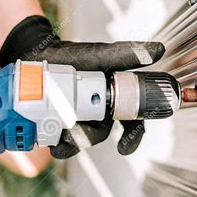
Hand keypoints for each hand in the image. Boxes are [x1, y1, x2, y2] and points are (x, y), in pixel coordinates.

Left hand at [0, 16, 164, 158]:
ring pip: (79, 140)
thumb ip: (127, 54)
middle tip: (75, 133)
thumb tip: (158, 50)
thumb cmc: (71, 54)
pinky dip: (54, 142)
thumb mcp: (99, 54)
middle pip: (100, 134)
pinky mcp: (56, 123)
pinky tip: (49, 138)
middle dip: (88, 138)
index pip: (130, 121)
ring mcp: (76, 118)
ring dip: (70, 143)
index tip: (125, 146)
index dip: (132, 136)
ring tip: (58, 136)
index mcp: (112, 98)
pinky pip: (59, 140)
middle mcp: (96, 111)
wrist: (37, 53)